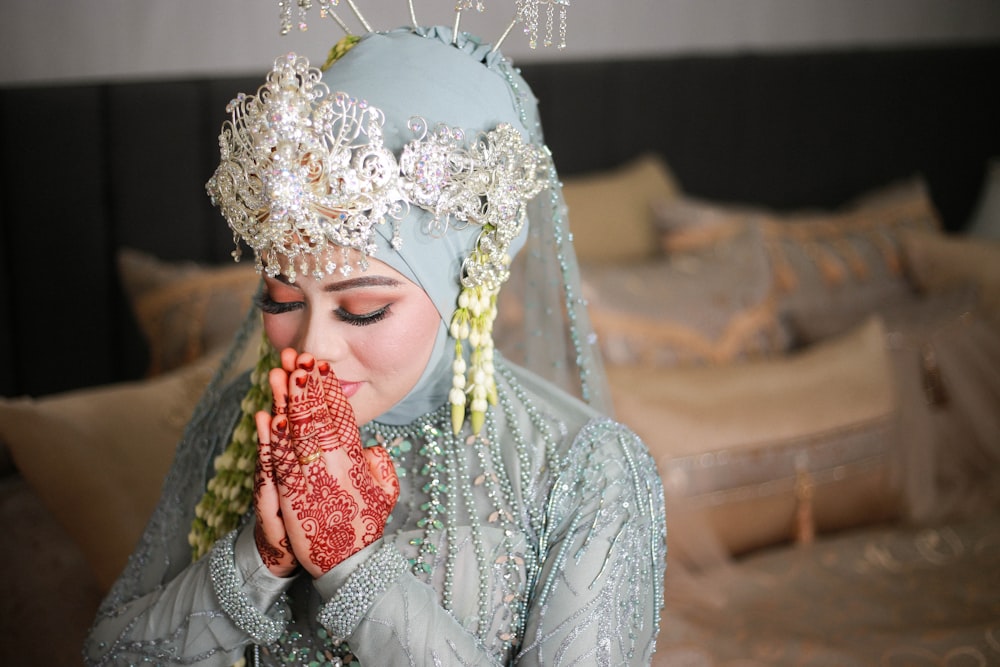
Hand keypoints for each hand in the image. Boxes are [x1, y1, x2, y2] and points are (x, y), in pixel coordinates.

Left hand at [253, 348, 399, 577]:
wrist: (348, 563)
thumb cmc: (365, 527)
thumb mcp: (384, 493)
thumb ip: (379, 466)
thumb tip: (371, 447)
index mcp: (354, 459)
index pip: (339, 415)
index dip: (327, 388)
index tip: (319, 366)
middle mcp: (332, 464)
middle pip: (315, 416)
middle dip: (305, 385)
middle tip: (297, 357)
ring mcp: (311, 479)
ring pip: (296, 433)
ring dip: (286, 402)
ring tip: (280, 375)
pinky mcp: (291, 495)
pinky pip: (281, 461)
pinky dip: (274, 439)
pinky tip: (269, 417)